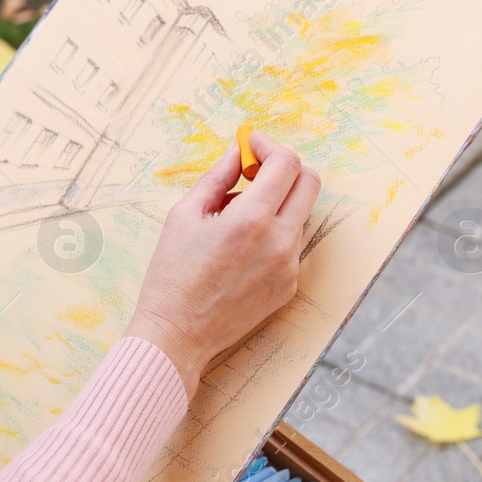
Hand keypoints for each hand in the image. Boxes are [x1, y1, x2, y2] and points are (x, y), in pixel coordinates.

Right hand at [125, 131, 320, 396]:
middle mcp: (280, 243)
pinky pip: (291, 245)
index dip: (269, 146)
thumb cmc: (173, 276)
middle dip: (284, 167)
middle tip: (254, 171)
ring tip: (235, 217)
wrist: (178, 335)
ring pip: (299, 214)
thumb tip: (236, 153)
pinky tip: (240, 248)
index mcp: (251, 220)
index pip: (286, 164)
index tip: (251, 146)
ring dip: (276, 202)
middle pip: (309, 183)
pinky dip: (273, 233)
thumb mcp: (184, 216)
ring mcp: (289, 267)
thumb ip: (217, 178)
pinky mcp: (289, 286)